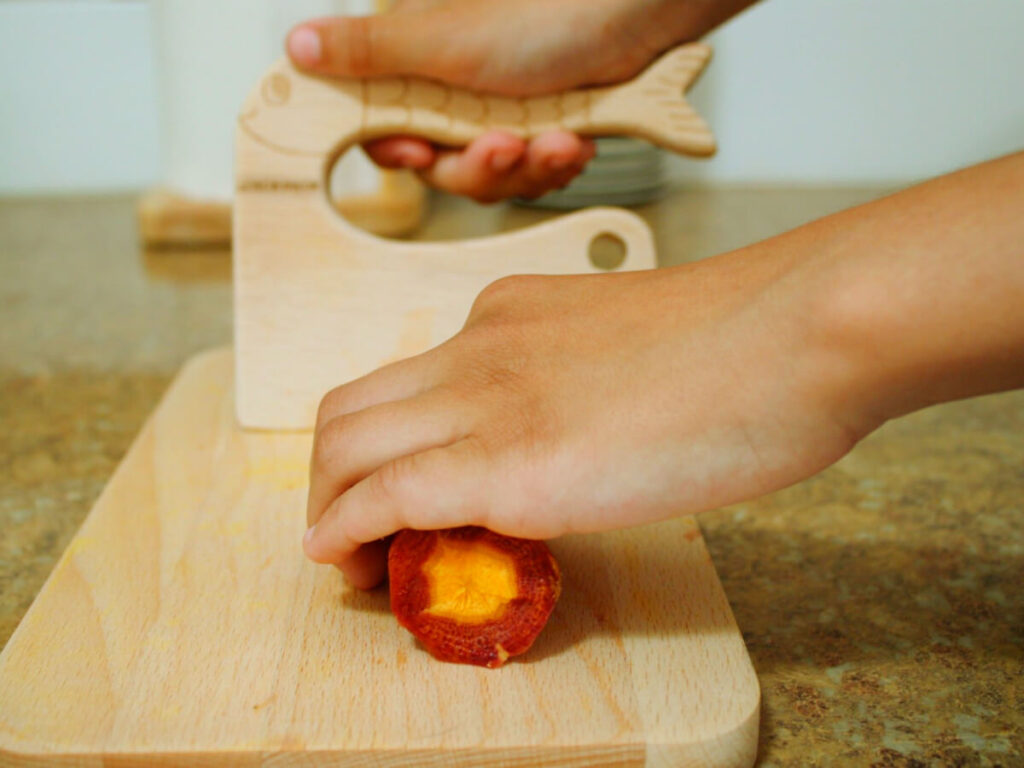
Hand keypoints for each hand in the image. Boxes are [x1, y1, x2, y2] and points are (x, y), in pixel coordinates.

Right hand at [285, 0, 715, 201]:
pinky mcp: (542, 129)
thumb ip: (370, 50)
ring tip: (558, 138)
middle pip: (442, 167)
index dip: (402, 151)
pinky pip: (533, 174)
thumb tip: (295, 45)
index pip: (385, 126)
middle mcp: (459, 91)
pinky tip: (576, 139)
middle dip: (479, 165)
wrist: (640, 20)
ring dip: (526, 165)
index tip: (420, 154)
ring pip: (492, 178)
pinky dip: (555, 162)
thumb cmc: (553, 14)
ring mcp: (503, 112)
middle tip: (505, 144)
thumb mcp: (446, 39)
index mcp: (424, 61)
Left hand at [303, 243, 871, 587]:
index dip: (377, 440)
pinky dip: (343, 531)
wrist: (797, 333)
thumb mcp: (634, 347)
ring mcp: (488, 401)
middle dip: (330, 476)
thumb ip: (584, 383)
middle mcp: (480, 348)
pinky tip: (344, 562)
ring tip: (348, 559)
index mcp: (511, 315)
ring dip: (327, 507)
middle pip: (351, 410)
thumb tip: (578, 438)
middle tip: (349, 530)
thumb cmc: (753, 343)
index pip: (407, 380)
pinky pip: (385, 497)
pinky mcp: (508, 465)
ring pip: (347, 448)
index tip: (387, 488)